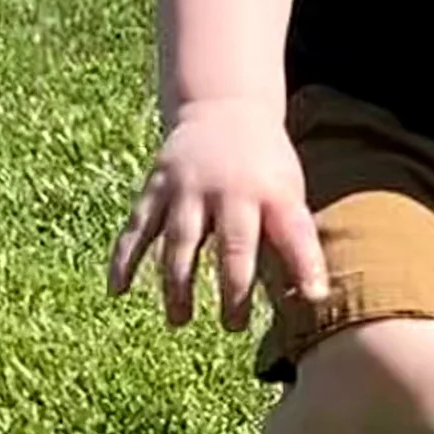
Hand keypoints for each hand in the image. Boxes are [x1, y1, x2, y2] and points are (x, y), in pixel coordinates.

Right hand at [108, 99, 327, 331]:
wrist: (224, 108)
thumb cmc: (265, 167)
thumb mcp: (288, 192)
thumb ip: (293, 239)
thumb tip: (309, 298)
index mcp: (273, 191)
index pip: (295, 231)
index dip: (307, 264)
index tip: (315, 297)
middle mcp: (230, 189)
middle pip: (233, 244)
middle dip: (234, 288)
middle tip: (233, 325)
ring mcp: (189, 187)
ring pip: (181, 241)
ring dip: (178, 283)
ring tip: (180, 320)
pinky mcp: (157, 187)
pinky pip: (138, 227)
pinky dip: (126, 258)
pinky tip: (118, 290)